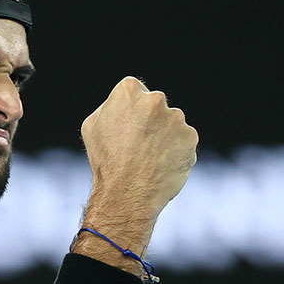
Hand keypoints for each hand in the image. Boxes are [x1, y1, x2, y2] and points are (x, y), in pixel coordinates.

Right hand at [78, 77, 198, 247]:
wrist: (126, 193)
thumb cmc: (105, 160)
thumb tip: (124, 104)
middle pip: (155, 106)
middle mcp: (155, 99)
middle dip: (149, 122)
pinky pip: (183, 141)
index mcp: (128, 90)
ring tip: (148, 159)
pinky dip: (176, 152)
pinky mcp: (190, 137)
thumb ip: (110, 107)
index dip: (129, 112)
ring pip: (172, 124)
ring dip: (164, 137)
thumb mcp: (92, 125)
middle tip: (137, 146)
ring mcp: (176, 118)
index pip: (134, 92)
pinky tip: (161, 165)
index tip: (125, 129)